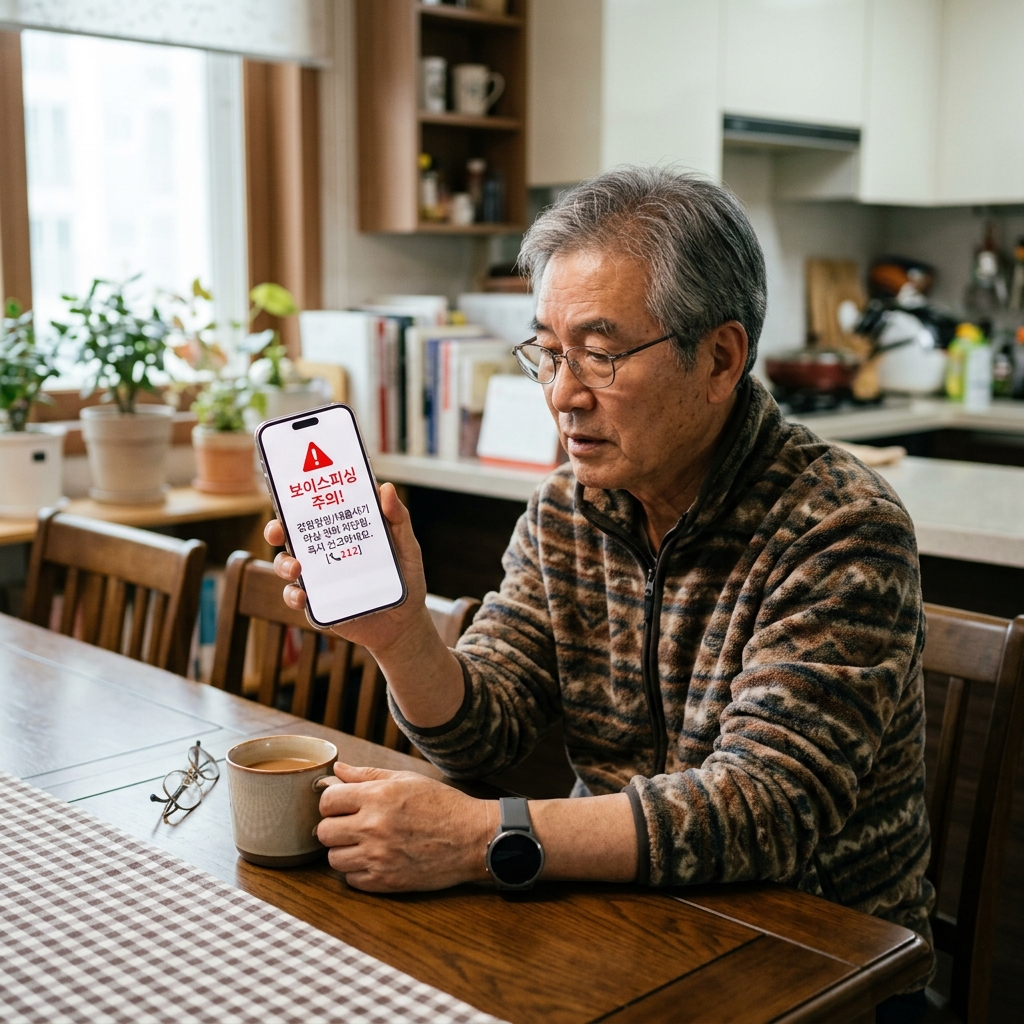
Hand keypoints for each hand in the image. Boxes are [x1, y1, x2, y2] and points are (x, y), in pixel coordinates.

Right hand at [264, 482, 428, 652]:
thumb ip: (398, 519)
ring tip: (296, 568)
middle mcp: (325, 552)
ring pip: (287, 565)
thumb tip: (386, 488)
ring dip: (284, 564)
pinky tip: (303, 597)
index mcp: (342, 533)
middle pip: (291, 536)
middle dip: (276, 530)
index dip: (297, 500)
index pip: (315, 511)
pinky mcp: (317, 603)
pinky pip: (295, 597)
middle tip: (277, 531)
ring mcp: (319, 578)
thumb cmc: (405, 579)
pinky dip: (293, 596)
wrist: (405, 623)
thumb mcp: (406, 546)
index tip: (290, 493)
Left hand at [316, 762, 494, 891]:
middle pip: (324, 831)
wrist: (472, 837)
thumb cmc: (442, 804)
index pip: (327, 800)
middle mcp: (373, 826)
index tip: (341, 805)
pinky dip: (358, 872)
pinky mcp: (386, 881)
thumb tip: (336, 770)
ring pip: (333, 859)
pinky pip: (351, 880)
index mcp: (377, 796)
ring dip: (344, 851)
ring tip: (363, 844)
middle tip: (350, 825)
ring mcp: (378, 857)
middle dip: (333, 827)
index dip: (331, 802)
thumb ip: (367, 775)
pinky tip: (374, 860)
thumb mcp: (406, 779)